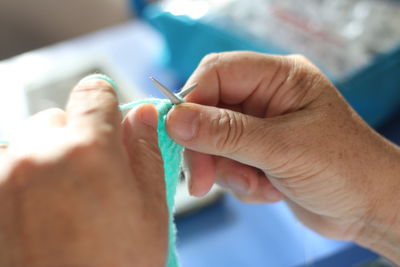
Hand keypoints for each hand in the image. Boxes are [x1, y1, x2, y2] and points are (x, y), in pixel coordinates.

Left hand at [0, 77, 166, 266]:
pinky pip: (4, 171)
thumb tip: (143, 114)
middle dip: (74, 137)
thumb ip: (146, 151)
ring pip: (25, 144)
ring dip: (44, 159)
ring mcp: (2, 180)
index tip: (107, 114)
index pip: (92, 92)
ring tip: (61, 202)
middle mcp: (36, 156)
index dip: (105, 100)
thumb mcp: (151, 210)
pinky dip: (20, 181)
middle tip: (89, 176)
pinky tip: (37, 215)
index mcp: (88, 151)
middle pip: (55, 118)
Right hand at [166, 52, 399, 261]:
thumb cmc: (344, 168)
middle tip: (202, 181)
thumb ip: (227, 134)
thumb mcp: (283, 148)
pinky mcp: (257, 152)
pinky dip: (240, 182)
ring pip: (214, 141)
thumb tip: (174, 120)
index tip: (176, 132)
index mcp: (279, 77)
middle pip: (209, 110)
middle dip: (206, 148)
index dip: (191, 99)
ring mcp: (260, 125)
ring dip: (228, 170)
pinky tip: (269, 190)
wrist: (369, 208)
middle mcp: (266, 96)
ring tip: (257, 186)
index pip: (218, 72)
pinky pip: (227, 162)